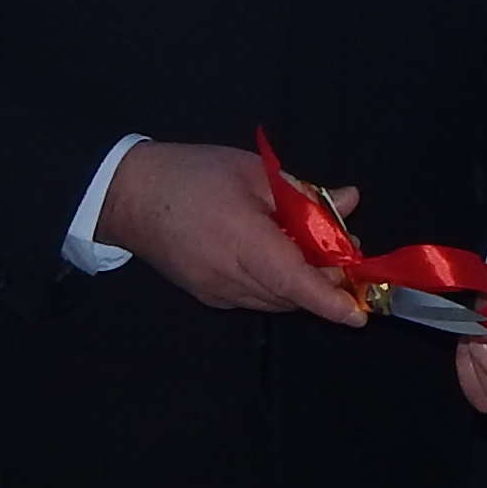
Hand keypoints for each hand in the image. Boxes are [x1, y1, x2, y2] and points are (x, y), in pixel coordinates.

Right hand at [89, 139, 367, 325]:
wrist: (127, 195)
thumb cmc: (193, 174)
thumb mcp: (253, 172)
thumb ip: (303, 194)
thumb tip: (348, 201)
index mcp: (245, 243)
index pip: (295, 283)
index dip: (329, 302)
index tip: (359, 316)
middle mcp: (231, 279)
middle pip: (291, 294)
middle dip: (323, 281)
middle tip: (343, 248)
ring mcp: (217, 293)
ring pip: (274, 299)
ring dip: (298, 281)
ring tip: (306, 245)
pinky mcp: (207, 296)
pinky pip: (253, 296)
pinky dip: (274, 282)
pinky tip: (271, 253)